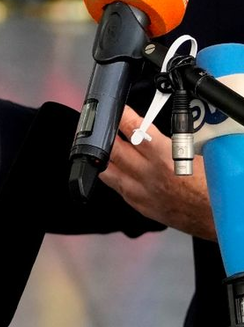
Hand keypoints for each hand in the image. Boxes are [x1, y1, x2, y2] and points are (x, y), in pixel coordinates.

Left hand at [101, 112, 215, 239]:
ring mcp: (141, 192)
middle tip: (108, 127)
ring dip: (106, 157)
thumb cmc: (213, 186)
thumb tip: (153, 125)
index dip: (121, 115)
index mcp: (164, 157)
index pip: (132, 128)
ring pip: (107, 170)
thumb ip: (170, 138)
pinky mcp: (140, 206)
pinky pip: (117, 188)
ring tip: (108, 148)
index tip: (117, 109)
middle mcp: (148, 174)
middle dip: (107, 135)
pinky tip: (118, 170)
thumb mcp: (193, 152)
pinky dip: (115, 176)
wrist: (219, 217)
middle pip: (113, 149)